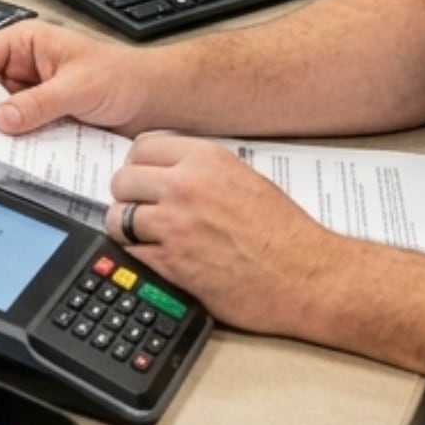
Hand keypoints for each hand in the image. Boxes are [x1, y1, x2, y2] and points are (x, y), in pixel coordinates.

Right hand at [0, 21, 150, 134]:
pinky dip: (19, 147)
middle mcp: (25, 70)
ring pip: (3, 117)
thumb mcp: (77, 87)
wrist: (155, 101)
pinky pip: (23, 135)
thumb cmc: (124, 77)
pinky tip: (15, 159)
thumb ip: (38, 103)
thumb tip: (2, 118)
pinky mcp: (45, 122)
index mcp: (26, 44)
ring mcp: (35, 98)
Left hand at [108, 136, 334, 336]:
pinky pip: (130, 253)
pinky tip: (156, 258)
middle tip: (139, 208)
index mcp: (205, 160)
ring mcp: (175, 226)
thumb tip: (167, 173)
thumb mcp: (244, 179)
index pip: (141, 147)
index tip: (141, 179)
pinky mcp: (172, 264)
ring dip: (127, 228)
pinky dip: (137, 257)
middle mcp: (185, 186)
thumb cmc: (285, 233)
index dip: (138, 165)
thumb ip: (202, 171)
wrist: (306, 277)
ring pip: (118, 218)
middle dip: (128, 196)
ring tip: (144, 235)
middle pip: (122, 181)